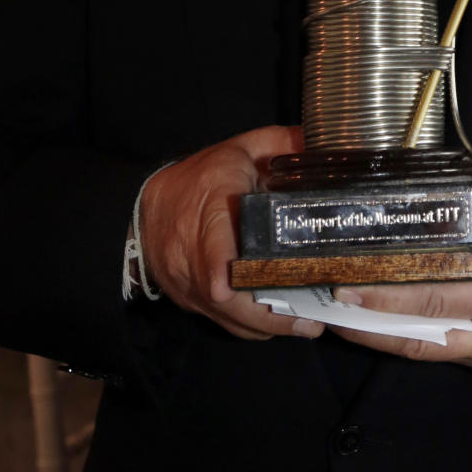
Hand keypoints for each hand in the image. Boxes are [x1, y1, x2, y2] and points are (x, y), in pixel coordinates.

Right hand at [138, 125, 323, 341]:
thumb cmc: (200, 176)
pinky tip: (282, 324)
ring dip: (267, 326)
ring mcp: (189, 282)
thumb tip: (326, 145)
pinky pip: (224, 321)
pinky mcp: (191, 301)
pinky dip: (253, 326)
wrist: (145, 209)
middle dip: (269, 314)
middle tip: (312, 321)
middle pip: (225, 295)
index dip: (219, 266)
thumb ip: (281, 145)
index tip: (229, 287)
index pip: (210, 241)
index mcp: (209, 203)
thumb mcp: (239, 149)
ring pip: (228, 316)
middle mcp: (194, 251)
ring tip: (308, 326)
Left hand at [329, 175, 471, 372]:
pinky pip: (442, 353)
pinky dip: (407, 341)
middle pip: (424, 332)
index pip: (443, 296)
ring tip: (342, 320)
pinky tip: (378, 327)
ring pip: (427, 351)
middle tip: (333, 302)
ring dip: (382, 338)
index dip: (394, 295)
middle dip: (373, 321)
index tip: (354, 284)